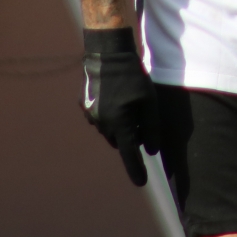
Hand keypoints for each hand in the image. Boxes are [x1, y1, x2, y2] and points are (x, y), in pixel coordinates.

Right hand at [82, 27, 159, 186]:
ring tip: (129, 103)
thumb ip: (151, 127)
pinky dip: (110, 116)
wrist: (107, 53)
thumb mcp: (149, 101)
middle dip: (131, 136)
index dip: (136, 169)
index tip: (142, 183)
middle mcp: (102, 124)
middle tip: (142, 118)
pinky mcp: (85, 107)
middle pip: (121, 141)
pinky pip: (100, 119)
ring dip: (120, 126)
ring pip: (110, 131)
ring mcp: (91, 116)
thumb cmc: (133, 76)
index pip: (130, 154)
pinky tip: (116, 97)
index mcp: (119, 123)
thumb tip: (152, 151)